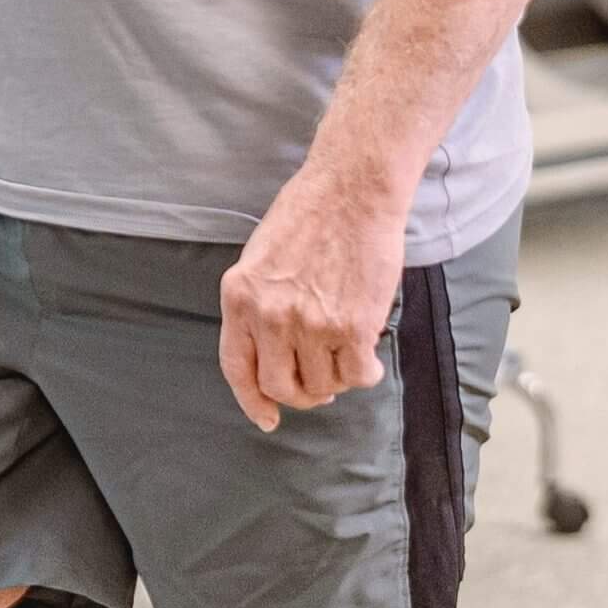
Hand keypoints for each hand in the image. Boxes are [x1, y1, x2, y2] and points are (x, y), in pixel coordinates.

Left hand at [218, 168, 406, 432]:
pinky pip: (358, 375)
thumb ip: (260, 304)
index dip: (252, 400)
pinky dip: (366, 372)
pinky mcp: (351, 327)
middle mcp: (269, 316)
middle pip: (281, 387)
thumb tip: (274, 353)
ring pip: (323, 385)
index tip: (267, 417)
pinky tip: (370, 356)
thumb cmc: (311, 214)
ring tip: (348, 351)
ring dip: (338, 377)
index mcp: (239, 296)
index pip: (237, 367)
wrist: (353, 189)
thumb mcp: (261, 258)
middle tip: (321, 384)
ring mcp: (309, 324)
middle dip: (303, 394)